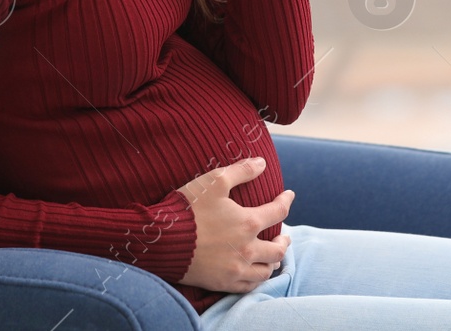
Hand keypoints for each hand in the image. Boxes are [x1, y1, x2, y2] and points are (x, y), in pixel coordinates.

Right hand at [175, 157, 294, 293]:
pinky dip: (256, 280)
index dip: (286, 201)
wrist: (162, 240)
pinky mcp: (222, 283)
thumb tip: (262, 163)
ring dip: (273, 262)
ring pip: (265, 271)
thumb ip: (241, 171)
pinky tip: (255, 274)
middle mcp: (246, 249)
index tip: (288, 195)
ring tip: (273, 257)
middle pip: (277, 249)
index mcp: (247, 222)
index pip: (278, 211)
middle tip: (284, 236)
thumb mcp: (214, 181)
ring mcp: (235, 269)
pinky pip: (248, 287)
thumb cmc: (187, 208)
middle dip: (284, 240)